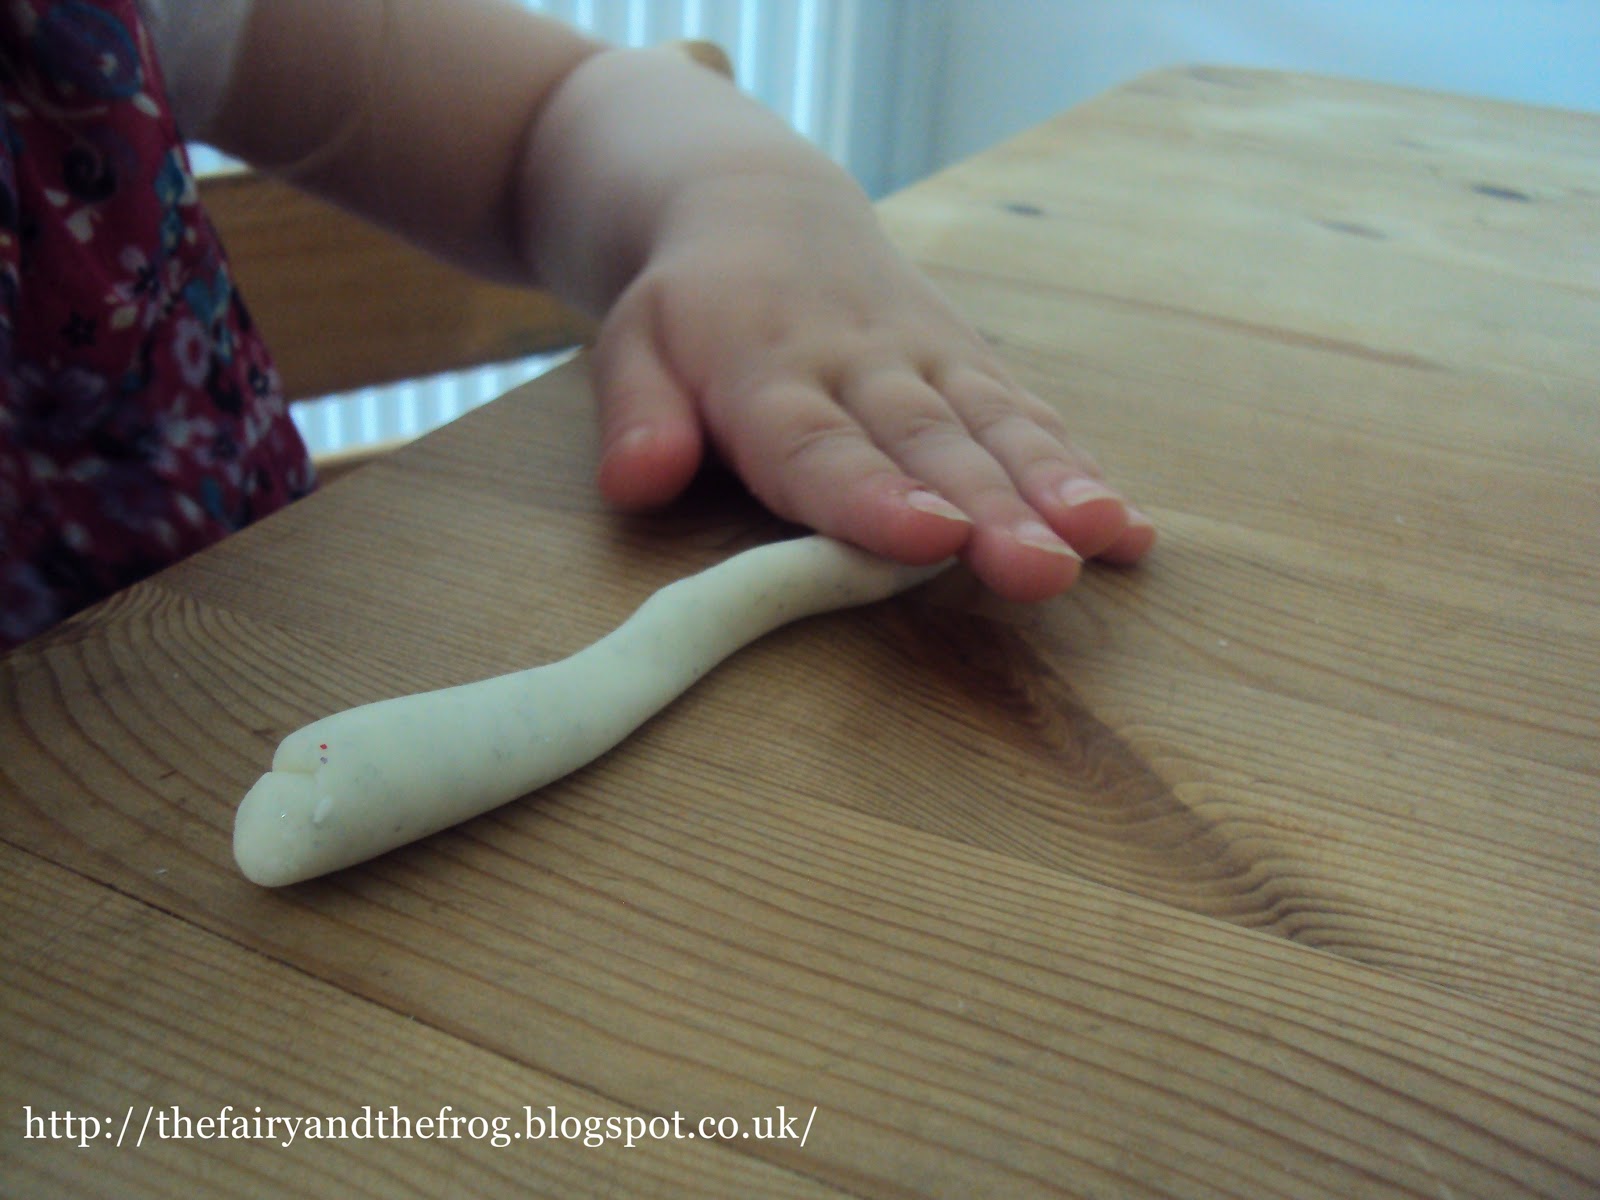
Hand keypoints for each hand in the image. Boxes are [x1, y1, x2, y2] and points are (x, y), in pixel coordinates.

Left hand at [588, 170, 1153, 601]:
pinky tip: (1127, 526)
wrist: (761, 206)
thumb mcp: (633, 345)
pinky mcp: (970, 363)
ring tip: (1107, 539)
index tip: (928, 539)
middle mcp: (860, 365)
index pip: (819, 444)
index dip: (872, 496)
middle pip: (930, 444)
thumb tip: (636, 480)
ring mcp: (928, 360)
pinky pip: (1027, 413)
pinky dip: (1077, 466)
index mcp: (767, 372)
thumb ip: (638, 413)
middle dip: (993, 508)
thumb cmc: (690, 307)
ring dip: (1055, 485)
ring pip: (995, 425)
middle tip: (1043, 568)